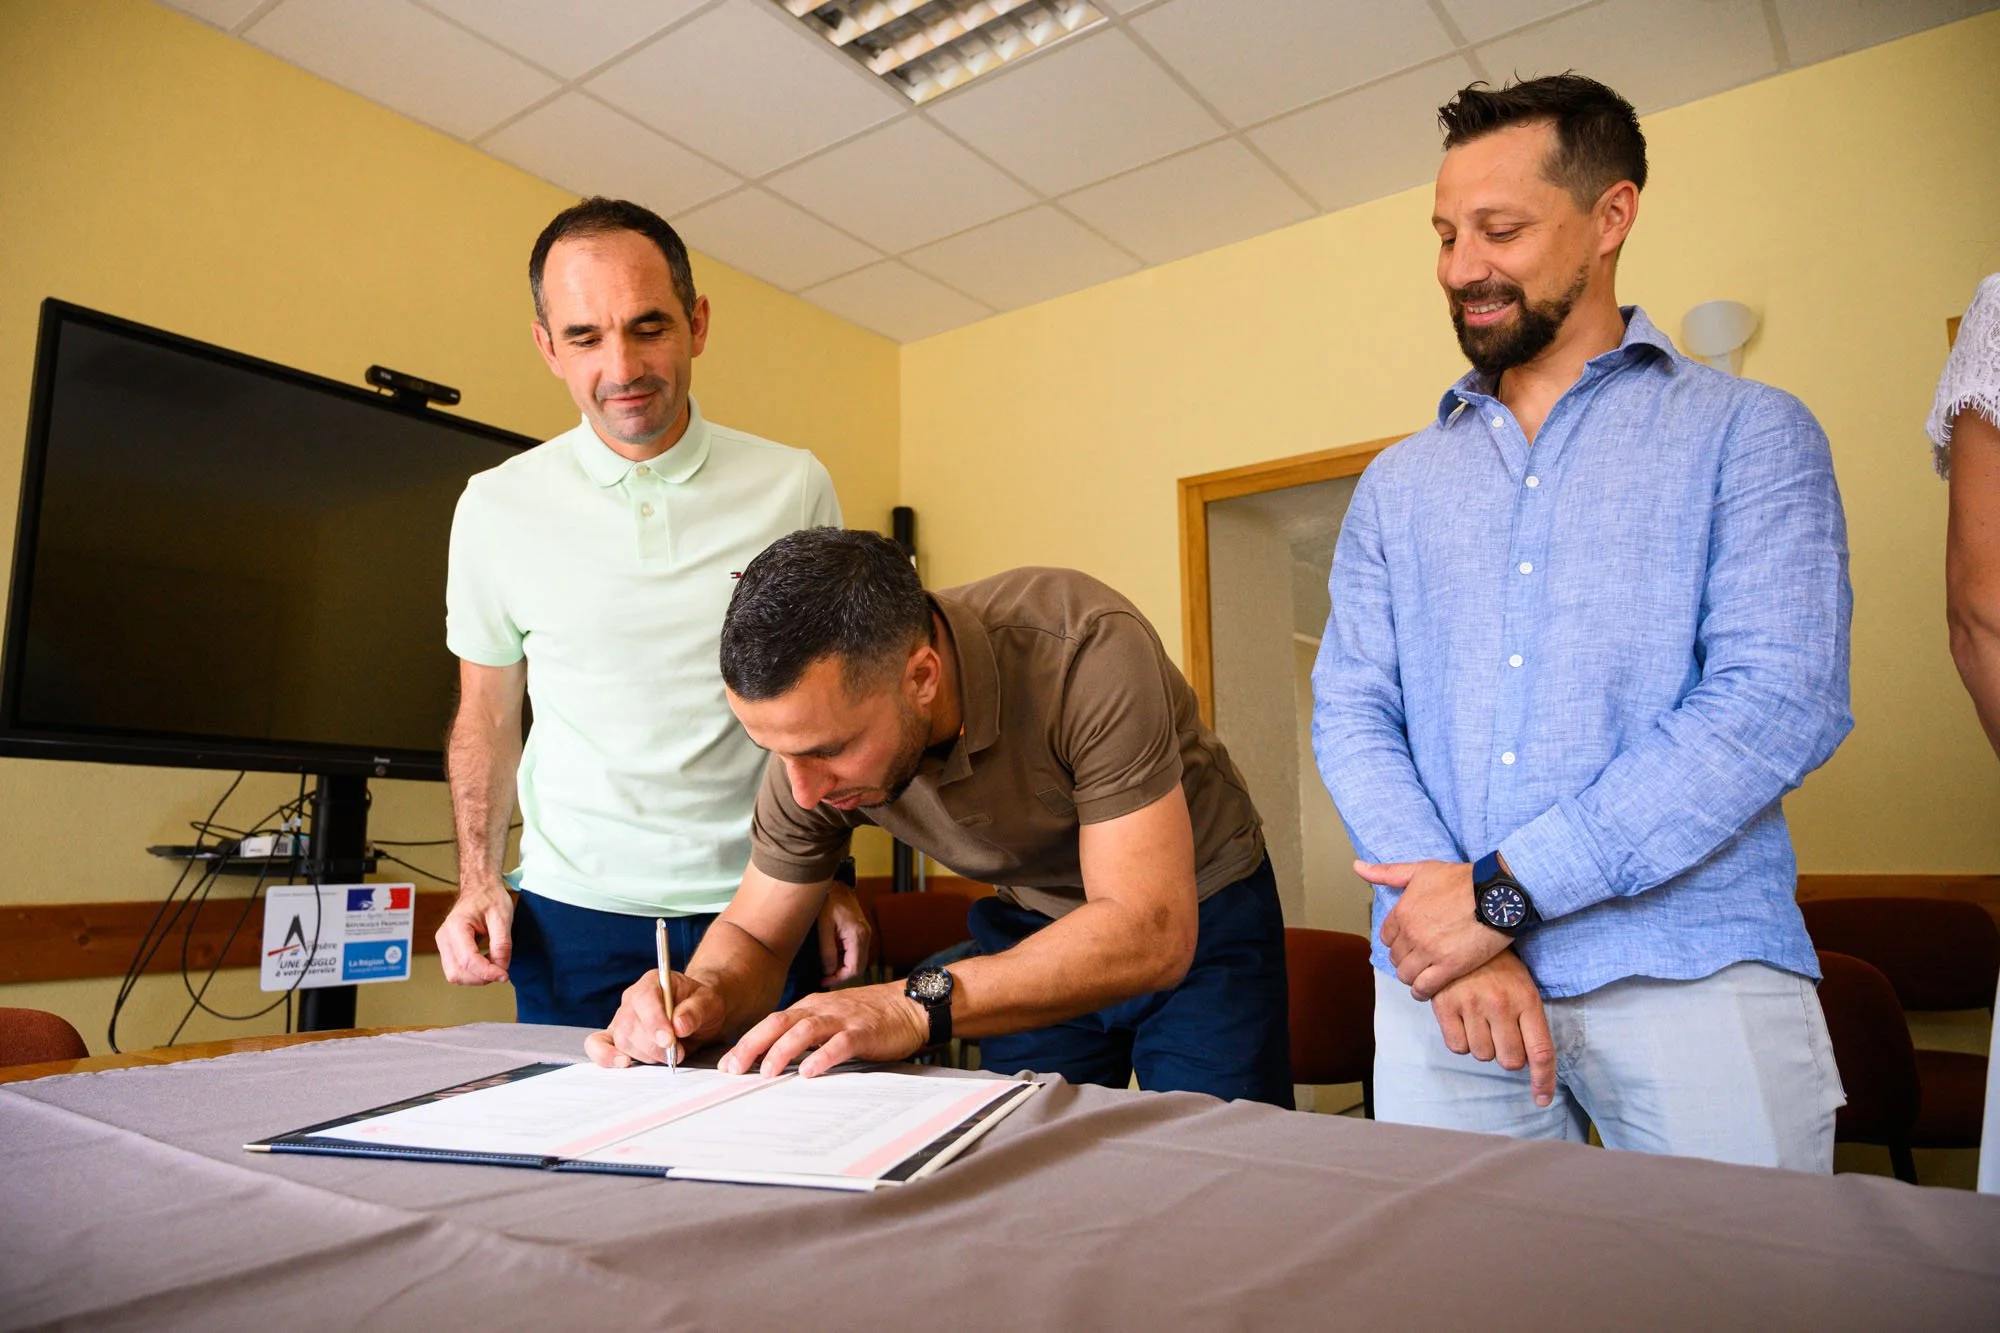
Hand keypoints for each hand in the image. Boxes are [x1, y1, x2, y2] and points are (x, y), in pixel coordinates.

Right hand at [435, 879, 514, 984]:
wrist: (480, 887)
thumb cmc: (489, 896)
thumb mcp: (503, 917)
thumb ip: (502, 944)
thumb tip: (501, 967)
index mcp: (456, 926)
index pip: (468, 960)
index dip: (487, 972)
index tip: (504, 975)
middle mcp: (444, 937)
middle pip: (458, 973)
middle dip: (481, 978)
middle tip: (501, 970)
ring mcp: (443, 944)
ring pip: (455, 975)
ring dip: (476, 977)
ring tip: (494, 964)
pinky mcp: (447, 949)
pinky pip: (456, 970)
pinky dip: (472, 973)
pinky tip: (486, 963)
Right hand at [585, 968, 727, 1068]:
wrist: (697, 1014)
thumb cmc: (700, 1004)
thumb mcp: (709, 1002)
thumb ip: (696, 1010)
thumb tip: (679, 1025)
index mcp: (653, 982)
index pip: (645, 1000)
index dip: (655, 1022)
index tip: (669, 1041)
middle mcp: (632, 999)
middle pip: (630, 1024)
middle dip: (654, 1045)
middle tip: (677, 1054)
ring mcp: (621, 1018)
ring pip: (622, 1040)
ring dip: (645, 1055)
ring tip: (667, 1056)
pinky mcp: (616, 1037)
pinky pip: (598, 1044)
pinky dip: (605, 1056)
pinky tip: (623, 1063)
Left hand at [720, 982, 930, 1078]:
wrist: (909, 1005)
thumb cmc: (869, 1017)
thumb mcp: (831, 1020)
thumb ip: (806, 1035)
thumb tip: (775, 1059)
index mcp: (810, 1008)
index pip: (771, 1022)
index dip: (747, 1042)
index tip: (728, 1064)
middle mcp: (821, 1010)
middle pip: (779, 1022)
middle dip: (753, 1045)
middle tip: (734, 1068)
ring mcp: (842, 1020)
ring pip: (805, 1030)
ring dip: (782, 1050)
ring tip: (767, 1071)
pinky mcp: (863, 1032)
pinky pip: (840, 1044)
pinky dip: (822, 1057)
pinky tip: (810, 1071)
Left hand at [818, 885, 872, 985]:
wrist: (835, 884)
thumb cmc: (827, 901)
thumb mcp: (823, 927)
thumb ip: (827, 951)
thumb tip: (828, 971)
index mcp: (857, 936)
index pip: (854, 969)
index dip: (838, 979)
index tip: (823, 981)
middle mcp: (865, 936)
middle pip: (858, 968)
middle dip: (840, 976)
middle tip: (822, 978)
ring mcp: (864, 934)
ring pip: (857, 961)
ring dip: (842, 968)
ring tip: (824, 968)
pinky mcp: (860, 932)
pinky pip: (854, 952)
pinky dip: (843, 959)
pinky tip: (830, 957)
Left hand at [1366, 858, 1509, 999]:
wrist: (1497, 894)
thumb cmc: (1462, 879)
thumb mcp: (1421, 870)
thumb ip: (1387, 873)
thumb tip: (1358, 867)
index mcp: (1402, 912)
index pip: (1385, 937)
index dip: (1396, 940)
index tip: (1407, 942)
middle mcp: (1411, 933)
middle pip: (1396, 957)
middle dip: (1404, 958)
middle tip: (1417, 958)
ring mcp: (1429, 952)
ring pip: (1406, 974)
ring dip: (1412, 976)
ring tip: (1422, 973)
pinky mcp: (1449, 967)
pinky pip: (1425, 987)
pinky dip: (1422, 992)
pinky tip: (1426, 990)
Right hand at [1428, 951, 1556, 1106]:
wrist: (1463, 932)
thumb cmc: (1498, 967)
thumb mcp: (1524, 986)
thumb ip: (1529, 1022)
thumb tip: (1531, 1063)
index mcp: (1527, 1000)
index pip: (1540, 1052)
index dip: (1543, 1081)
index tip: (1541, 1099)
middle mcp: (1501, 1005)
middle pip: (1509, 1061)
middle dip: (1508, 1055)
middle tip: (1502, 1034)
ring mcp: (1471, 1005)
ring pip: (1482, 1055)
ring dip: (1483, 1045)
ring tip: (1480, 1020)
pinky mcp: (1445, 1006)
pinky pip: (1457, 1047)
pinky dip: (1461, 1041)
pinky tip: (1462, 1021)